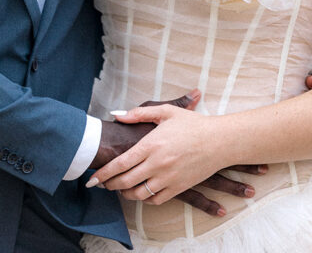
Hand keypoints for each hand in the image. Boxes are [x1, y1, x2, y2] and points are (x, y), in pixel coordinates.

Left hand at [87, 99, 266, 211]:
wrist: (219, 141)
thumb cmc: (192, 124)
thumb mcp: (165, 112)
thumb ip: (139, 113)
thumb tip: (117, 115)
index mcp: (151, 144)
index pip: (120, 163)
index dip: (103, 173)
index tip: (92, 178)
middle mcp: (157, 164)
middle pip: (125, 181)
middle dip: (109, 184)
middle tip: (102, 184)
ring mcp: (168, 178)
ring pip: (138, 194)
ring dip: (125, 193)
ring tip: (119, 188)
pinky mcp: (178, 188)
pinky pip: (155, 199)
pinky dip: (143, 198)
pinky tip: (140, 191)